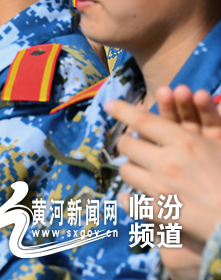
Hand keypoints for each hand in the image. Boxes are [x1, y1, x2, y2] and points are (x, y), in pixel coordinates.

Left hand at [110, 89, 220, 243]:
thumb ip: (206, 126)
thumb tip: (193, 103)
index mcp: (184, 142)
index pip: (142, 121)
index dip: (123, 110)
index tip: (109, 105)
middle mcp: (167, 163)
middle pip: (127, 145)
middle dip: (126, 141)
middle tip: (129, 141)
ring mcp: (161, 189)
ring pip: (126, 171)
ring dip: (129, 166)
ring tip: (134, 165)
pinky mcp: (162, 213)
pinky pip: (133, 204)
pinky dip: (127, 200)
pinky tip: (126, 197)